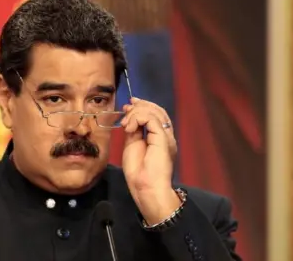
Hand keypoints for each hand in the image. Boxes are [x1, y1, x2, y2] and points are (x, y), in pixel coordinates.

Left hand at [120, 97, 179, 224]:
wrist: (145, 187)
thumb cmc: (138, 172)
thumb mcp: (132, 146)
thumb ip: (134, 132)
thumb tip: (131, 118)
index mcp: (160, 138)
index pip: (156, 115)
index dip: (142, 107)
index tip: (128, 107)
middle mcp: (166, 136)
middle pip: (158, 111)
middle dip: (141, 105)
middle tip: (127, 107)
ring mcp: (166, 137)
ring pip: (155, 112)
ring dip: (137, 112)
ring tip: (126, 123)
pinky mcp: (163, 138)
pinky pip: (151, 119)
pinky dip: (138, 118)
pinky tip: (130, 127)